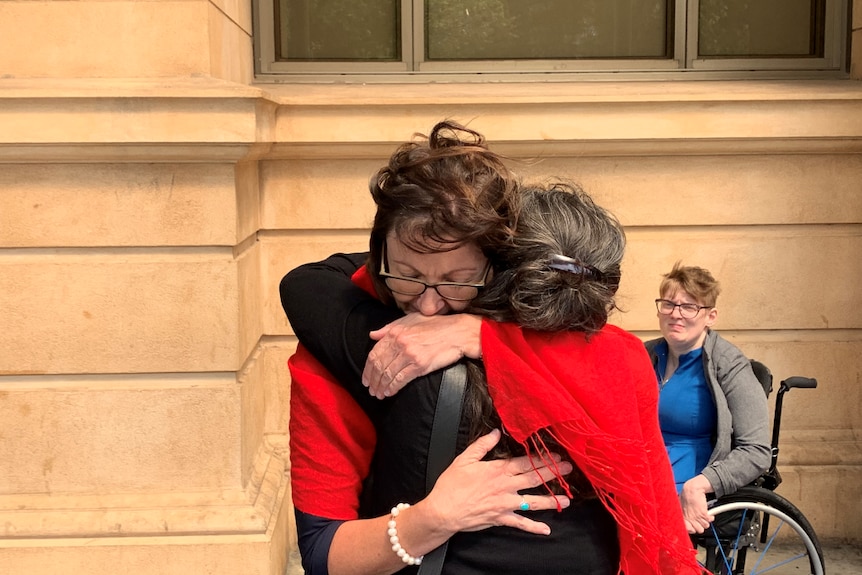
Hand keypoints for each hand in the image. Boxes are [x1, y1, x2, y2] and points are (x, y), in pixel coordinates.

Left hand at [363, 313, 481, 398]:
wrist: (458, 332)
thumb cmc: (436, 325)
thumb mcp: (410, 320)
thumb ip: (389, 328)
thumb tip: (372, 335)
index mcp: (395, 332)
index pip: (374, 353)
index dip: (368, 369)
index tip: (366, 379)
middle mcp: (400, 342)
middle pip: (379, 366)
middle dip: (373, 380)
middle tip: (371, 390)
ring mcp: (410, 354)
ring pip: (388, 374)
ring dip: (381, 386)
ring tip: (379, 394)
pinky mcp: (420, 365)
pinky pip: (401, 379)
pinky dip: (393, 388)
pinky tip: (389, 393)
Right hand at [422, 429, 572, 535]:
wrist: (444, 510)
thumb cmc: (452, 484)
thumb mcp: (464, 459)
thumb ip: (482, 445)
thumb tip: (496, 432)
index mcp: (498, 470)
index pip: (525, 462)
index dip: (542, 458)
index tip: (556, 454)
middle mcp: (506, 486)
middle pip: (534, 478)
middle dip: (553, 473)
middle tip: (568, 469)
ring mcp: (505, 504)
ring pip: (533, 501)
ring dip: (551, 500)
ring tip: (567, 499)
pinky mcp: (501, 518)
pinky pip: (521, 524)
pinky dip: (534, 527)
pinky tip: (546, 529)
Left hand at [679, 474, 714, 533]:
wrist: (692, 489)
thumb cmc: (686, 496)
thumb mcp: (680, 507)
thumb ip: (683, 516)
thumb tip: (686, 524)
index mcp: (682, 517)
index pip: (688, 530)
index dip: (692, 529)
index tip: (693, 526)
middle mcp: (689, 518)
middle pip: (699, 530)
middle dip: (701, 525)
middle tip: (699, 519)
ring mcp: (697, 516)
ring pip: (706, 526)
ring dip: (706, 520)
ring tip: (702, 514)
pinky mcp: (704, 513)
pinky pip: (710, 520)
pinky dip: (710, 516)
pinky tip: (707, 512)